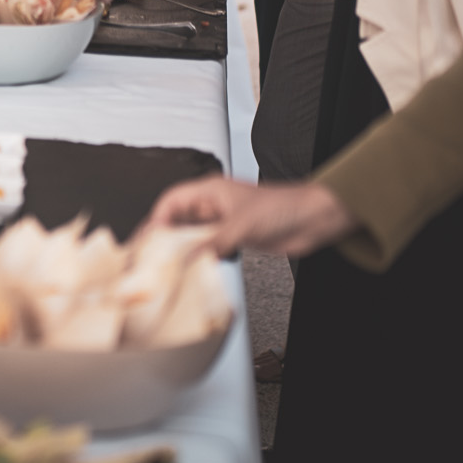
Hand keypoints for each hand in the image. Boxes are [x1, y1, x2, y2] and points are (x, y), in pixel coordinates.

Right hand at [150, 175, 358, 256]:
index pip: (171, 201)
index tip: (148, 240)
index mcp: (210, 191)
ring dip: (182, 252)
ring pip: (192, 237)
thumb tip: (187, 260)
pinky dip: (200, 259)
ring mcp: (223, 223)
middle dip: (165, 238)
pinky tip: (194, 270)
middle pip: (177, 220)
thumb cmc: (283, 206)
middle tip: (151, 259)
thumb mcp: (241, 225)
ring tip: (168, 268)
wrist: (313, 219)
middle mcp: (213, 206)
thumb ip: (212, 243)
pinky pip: (208, 249)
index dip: (156, 219)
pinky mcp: (234, 239)